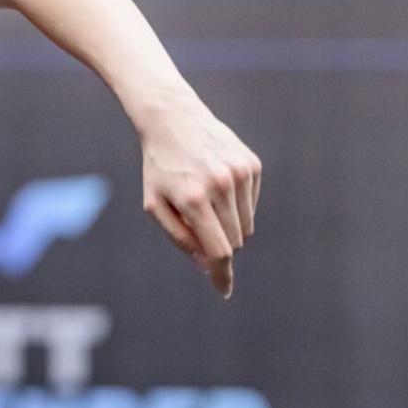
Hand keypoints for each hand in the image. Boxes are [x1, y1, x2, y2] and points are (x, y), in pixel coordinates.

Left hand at [135, 97, 260, 297]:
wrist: (173, 117)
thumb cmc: (160, 166)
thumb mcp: (155, 203)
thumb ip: (179, 237)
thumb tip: (206, 265)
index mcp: (193, 199)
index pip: (218, 250)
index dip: (221, 274)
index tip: (223, 290)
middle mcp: (220, 186)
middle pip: (234, 241)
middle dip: (220, 244)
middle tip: (198, 225)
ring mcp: (240, 173)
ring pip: (247, 225)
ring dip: (229, 225)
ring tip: (205, 200)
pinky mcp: (252, 164)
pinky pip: (252, 204)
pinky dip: (237, 205)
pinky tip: (217, 184)